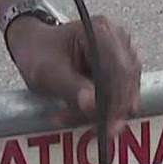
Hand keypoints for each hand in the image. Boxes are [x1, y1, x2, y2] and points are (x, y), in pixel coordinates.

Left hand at [5, 14, 143, 133]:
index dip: (117, 100)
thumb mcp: (48, 72)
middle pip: (127, 82)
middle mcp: (118, 38)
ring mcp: (123, 51)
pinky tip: (79, 113)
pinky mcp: (122, 66)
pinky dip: (103, 108)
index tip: (107, 125)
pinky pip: (121, 94)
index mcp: (101, 31)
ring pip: (126, 91)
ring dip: (103, 111)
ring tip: (69, 116)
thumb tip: (92, 105)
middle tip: (96, 132)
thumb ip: (71, 87)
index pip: (120, 70)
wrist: (35, 45)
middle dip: (110, 110)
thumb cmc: (40, 52)